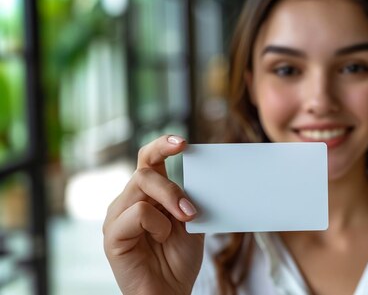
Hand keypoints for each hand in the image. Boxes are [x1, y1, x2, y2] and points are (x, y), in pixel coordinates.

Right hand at [103, 135, 203, 294]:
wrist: (171, 293)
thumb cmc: (178, 259)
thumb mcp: (191, 221)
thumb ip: (188, 197)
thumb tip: (199, 173)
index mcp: (145, 195)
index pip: (147, 159)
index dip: (162, 146)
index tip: (183, 142)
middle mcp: (127, 201)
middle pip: (145, 170)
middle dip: (172, 186)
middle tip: (191, 211)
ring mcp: (117, 217)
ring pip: (142, 185)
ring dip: (169, 204)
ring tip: (178, 227)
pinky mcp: (112, 235)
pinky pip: (138, 212)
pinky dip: (158, 225)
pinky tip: (160, 240)